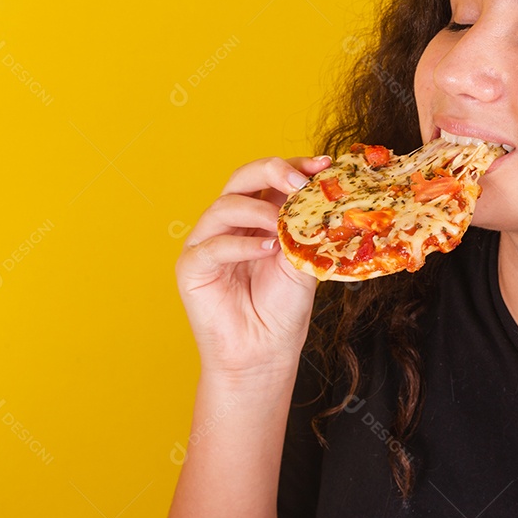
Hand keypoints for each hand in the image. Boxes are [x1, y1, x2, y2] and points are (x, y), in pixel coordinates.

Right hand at [174, 155, 332, 380]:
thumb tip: (326, 195)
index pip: (269, 178)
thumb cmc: (283, 307)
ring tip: (283, 228)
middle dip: (272, 172)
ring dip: (258, 211)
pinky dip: (242, 244)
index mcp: (257, 215)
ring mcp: (207, 242)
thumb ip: (306, 228)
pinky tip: (267, 249)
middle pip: (241, 178)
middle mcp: (230, 223)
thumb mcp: (303, 259)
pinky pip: (213, 246)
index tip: (323, 165)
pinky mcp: (192, 267)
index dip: (294, 166)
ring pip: (224, 206)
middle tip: (299, 182)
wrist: (265, 353)